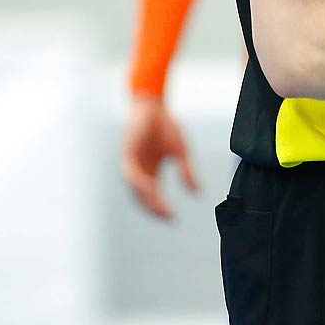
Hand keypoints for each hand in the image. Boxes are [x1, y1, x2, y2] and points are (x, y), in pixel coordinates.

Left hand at [122, 95, 199, 219]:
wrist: (153, 105)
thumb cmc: (166, 125)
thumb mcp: (180, 152)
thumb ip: (186, 171)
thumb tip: (197, 192)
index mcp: (150, 171)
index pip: (153, 197)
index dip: (161, 208)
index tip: (174, 219)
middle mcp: (139, 170)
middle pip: (143, 198)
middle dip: (155, 209)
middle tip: (168, 217)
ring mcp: (132, 163)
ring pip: (135, 190)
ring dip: (147, 200)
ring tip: (161, 209)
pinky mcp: (127, 153)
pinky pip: (131, 175)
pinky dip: (140, 184)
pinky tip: (152, 189)